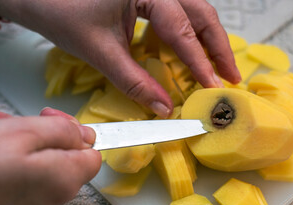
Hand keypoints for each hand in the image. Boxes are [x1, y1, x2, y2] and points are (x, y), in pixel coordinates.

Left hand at [0, 0, 240, 117]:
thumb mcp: (101, 51)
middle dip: (217, 46)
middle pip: (200, 13)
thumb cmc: (62, 14)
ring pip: (193, 10)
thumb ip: (134, 81)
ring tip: (219, 66)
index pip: (181, 29)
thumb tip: (163, 107)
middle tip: (230, 75)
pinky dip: (189, 34)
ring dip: (208, 39)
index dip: (199, 61)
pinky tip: (193, 52)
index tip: (213, 85)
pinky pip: (178, 12)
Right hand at [0, 108, 100, 204]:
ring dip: (13, 142)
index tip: (52, 119)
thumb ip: (61, 131)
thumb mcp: (21, 132)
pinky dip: (2, 160)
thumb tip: (85, 133)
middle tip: (8, 124)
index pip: (92, 153)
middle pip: (60, 155)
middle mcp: (52, 199)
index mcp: (63, 180)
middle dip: (35, 132)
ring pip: (35, 162)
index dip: (75, 132)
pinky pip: (17, 177)